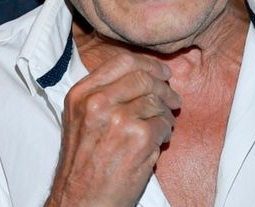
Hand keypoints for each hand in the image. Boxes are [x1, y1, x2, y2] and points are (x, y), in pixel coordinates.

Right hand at [45, 53, 180, 206]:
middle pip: (144, 78)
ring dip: (167, 113)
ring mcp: (119, 118)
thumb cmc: (83, 164)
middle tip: (173, 98)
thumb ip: (104, 94)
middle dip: (165, 87)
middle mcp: (97, 102)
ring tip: (164, 125)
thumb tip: (143, 75)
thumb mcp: (80, 120)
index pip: (122, 61)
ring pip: (157, 101)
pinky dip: (166, 132)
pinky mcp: (139, 137)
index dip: (149, 64)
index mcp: (81, 94)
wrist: (81, 201)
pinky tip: (160, 141)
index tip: (162, 71)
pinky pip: (164, 124)